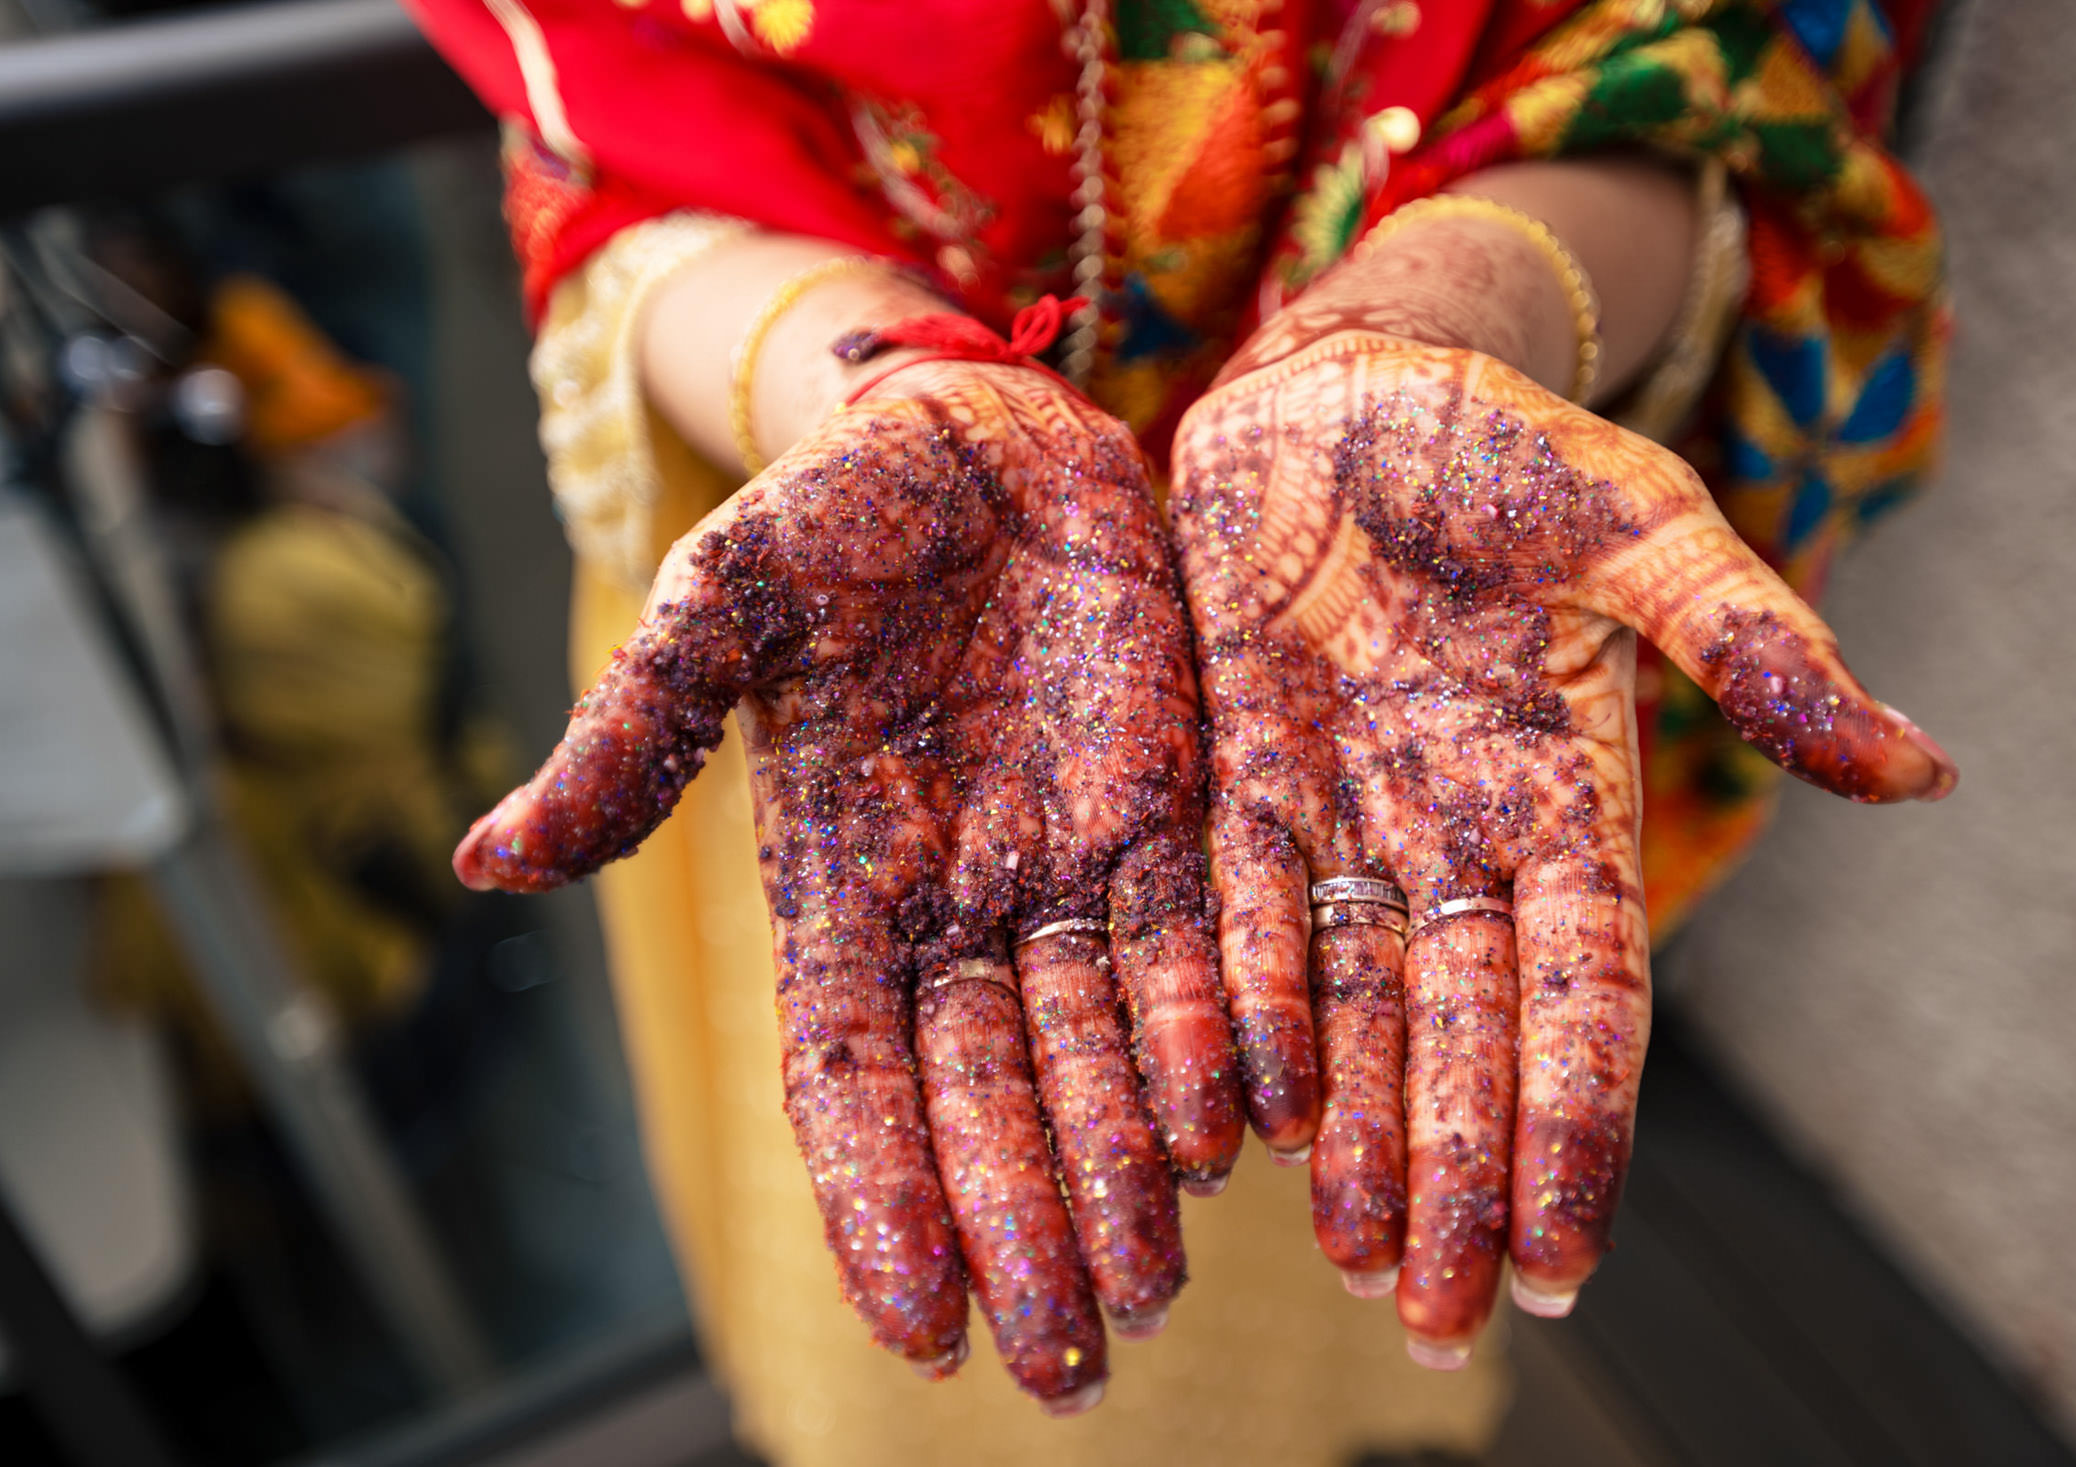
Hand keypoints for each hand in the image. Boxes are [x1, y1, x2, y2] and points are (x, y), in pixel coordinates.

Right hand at [456, 361, 1243, 1408]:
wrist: (969, 432)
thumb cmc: (828, 514)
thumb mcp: (715, 607)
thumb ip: (635, 737)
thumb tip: (488, 862)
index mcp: (835, 886)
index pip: (853, 1079)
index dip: (882, 1200)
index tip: (922, 1328)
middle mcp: (954, 906)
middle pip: (988, 1098)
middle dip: (1023, 1229)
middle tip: (1068, 1363)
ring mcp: (1064, 867)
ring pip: (1097, 1050)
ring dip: (1123, 1172)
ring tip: (1155, 1292)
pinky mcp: (1164, 813)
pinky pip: (1193, 945)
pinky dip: (1213, 1034)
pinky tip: (1243, 1126)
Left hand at [1168, 334, 1954, 1363]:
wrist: (1346, 388)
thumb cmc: (1510, 446)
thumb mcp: (1642, 530)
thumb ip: (1753, 646)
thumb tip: (1925, 774)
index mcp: (1568, 802)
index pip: (1583, 1001)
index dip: (1575, 1128)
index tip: (1565, 1258)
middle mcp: (1455, 841)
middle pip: (1462, 1042)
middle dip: (1456, 1179)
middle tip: (1436, 1318)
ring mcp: (1344, 819)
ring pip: (1352, 1010)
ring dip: (1355, 1139)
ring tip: (1351, 1263)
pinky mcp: (1239, 783)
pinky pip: (1242, 918)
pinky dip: (1244, 1016)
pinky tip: (1239, 1119)